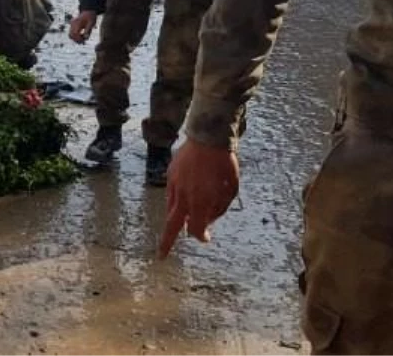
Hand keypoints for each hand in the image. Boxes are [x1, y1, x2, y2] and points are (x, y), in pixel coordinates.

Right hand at [68, 10, 97, 43]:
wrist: (88, 11)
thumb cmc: (91, 17)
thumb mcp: (92, 23)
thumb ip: (88, 30)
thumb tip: (86, 38)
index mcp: (77, 22)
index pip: (75, 33)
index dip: (78, 38)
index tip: (83, 40)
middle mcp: (73, 23)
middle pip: (71, 35)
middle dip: (76, 40)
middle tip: (83, 41)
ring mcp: (71, 24)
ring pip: (70, 35)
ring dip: (75, 38)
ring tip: (82, 39)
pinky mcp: (72, 25)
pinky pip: (71, 33)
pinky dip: (75, 36)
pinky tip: (81, 36)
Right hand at [158, 138, 239, 258]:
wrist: (209, 137)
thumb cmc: (224, 164)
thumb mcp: (231, 189)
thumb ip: (219, 207)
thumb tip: (208, 218)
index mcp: (200, 202)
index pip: (196, 230)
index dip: (201, 236)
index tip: (206, 238)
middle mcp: (184, 196)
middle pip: (172, 226)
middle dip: (166, 243)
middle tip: (161, 255)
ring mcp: (174, 184)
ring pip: (171, 209)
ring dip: (177, 217)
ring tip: (183, 218)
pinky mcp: (170, 174)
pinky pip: (171, 193)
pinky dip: (177, 199)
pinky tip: (186, 194)